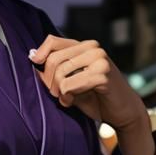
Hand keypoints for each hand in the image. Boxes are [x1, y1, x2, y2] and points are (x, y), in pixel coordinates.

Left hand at [28, 36, 143, 127]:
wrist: (122, 112)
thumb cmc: (94, 97)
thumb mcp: (71, 81)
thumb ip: (55, 70)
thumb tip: (33, 58)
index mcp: (84, 46)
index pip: (53, 41)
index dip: (40, 55)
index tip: (35, 66)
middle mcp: (93, 48)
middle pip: (53, 60)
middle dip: (49, 81)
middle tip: (56, 94)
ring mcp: (100, 60)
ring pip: (61, 73)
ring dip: (58, 91)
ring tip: (66, 99)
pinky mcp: (103, 75)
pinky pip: (71, 85)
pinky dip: (67, 97)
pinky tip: (72, 102)